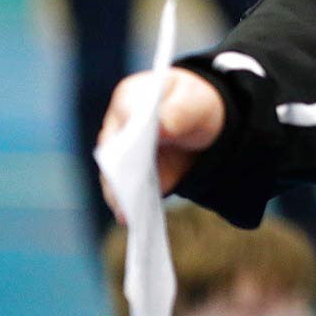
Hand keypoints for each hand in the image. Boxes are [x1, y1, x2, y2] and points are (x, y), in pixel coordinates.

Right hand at [96, 67, 224, 218]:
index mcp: (131, 97)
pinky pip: (126, 193)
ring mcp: (121, 155)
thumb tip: (161, 128)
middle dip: (120, 169)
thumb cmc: (194, 105)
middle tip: (125, 189)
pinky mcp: (132, 178)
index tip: (133, 150)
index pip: (124, 113)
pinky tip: (135, 218)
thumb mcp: (194, 103)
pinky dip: (130, 205)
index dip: (129, 131)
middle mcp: (117, 127)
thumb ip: (178, 112)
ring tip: (128, 211)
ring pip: (114, 176)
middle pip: (113, 149)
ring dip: (120, 193)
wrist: (202, 125)